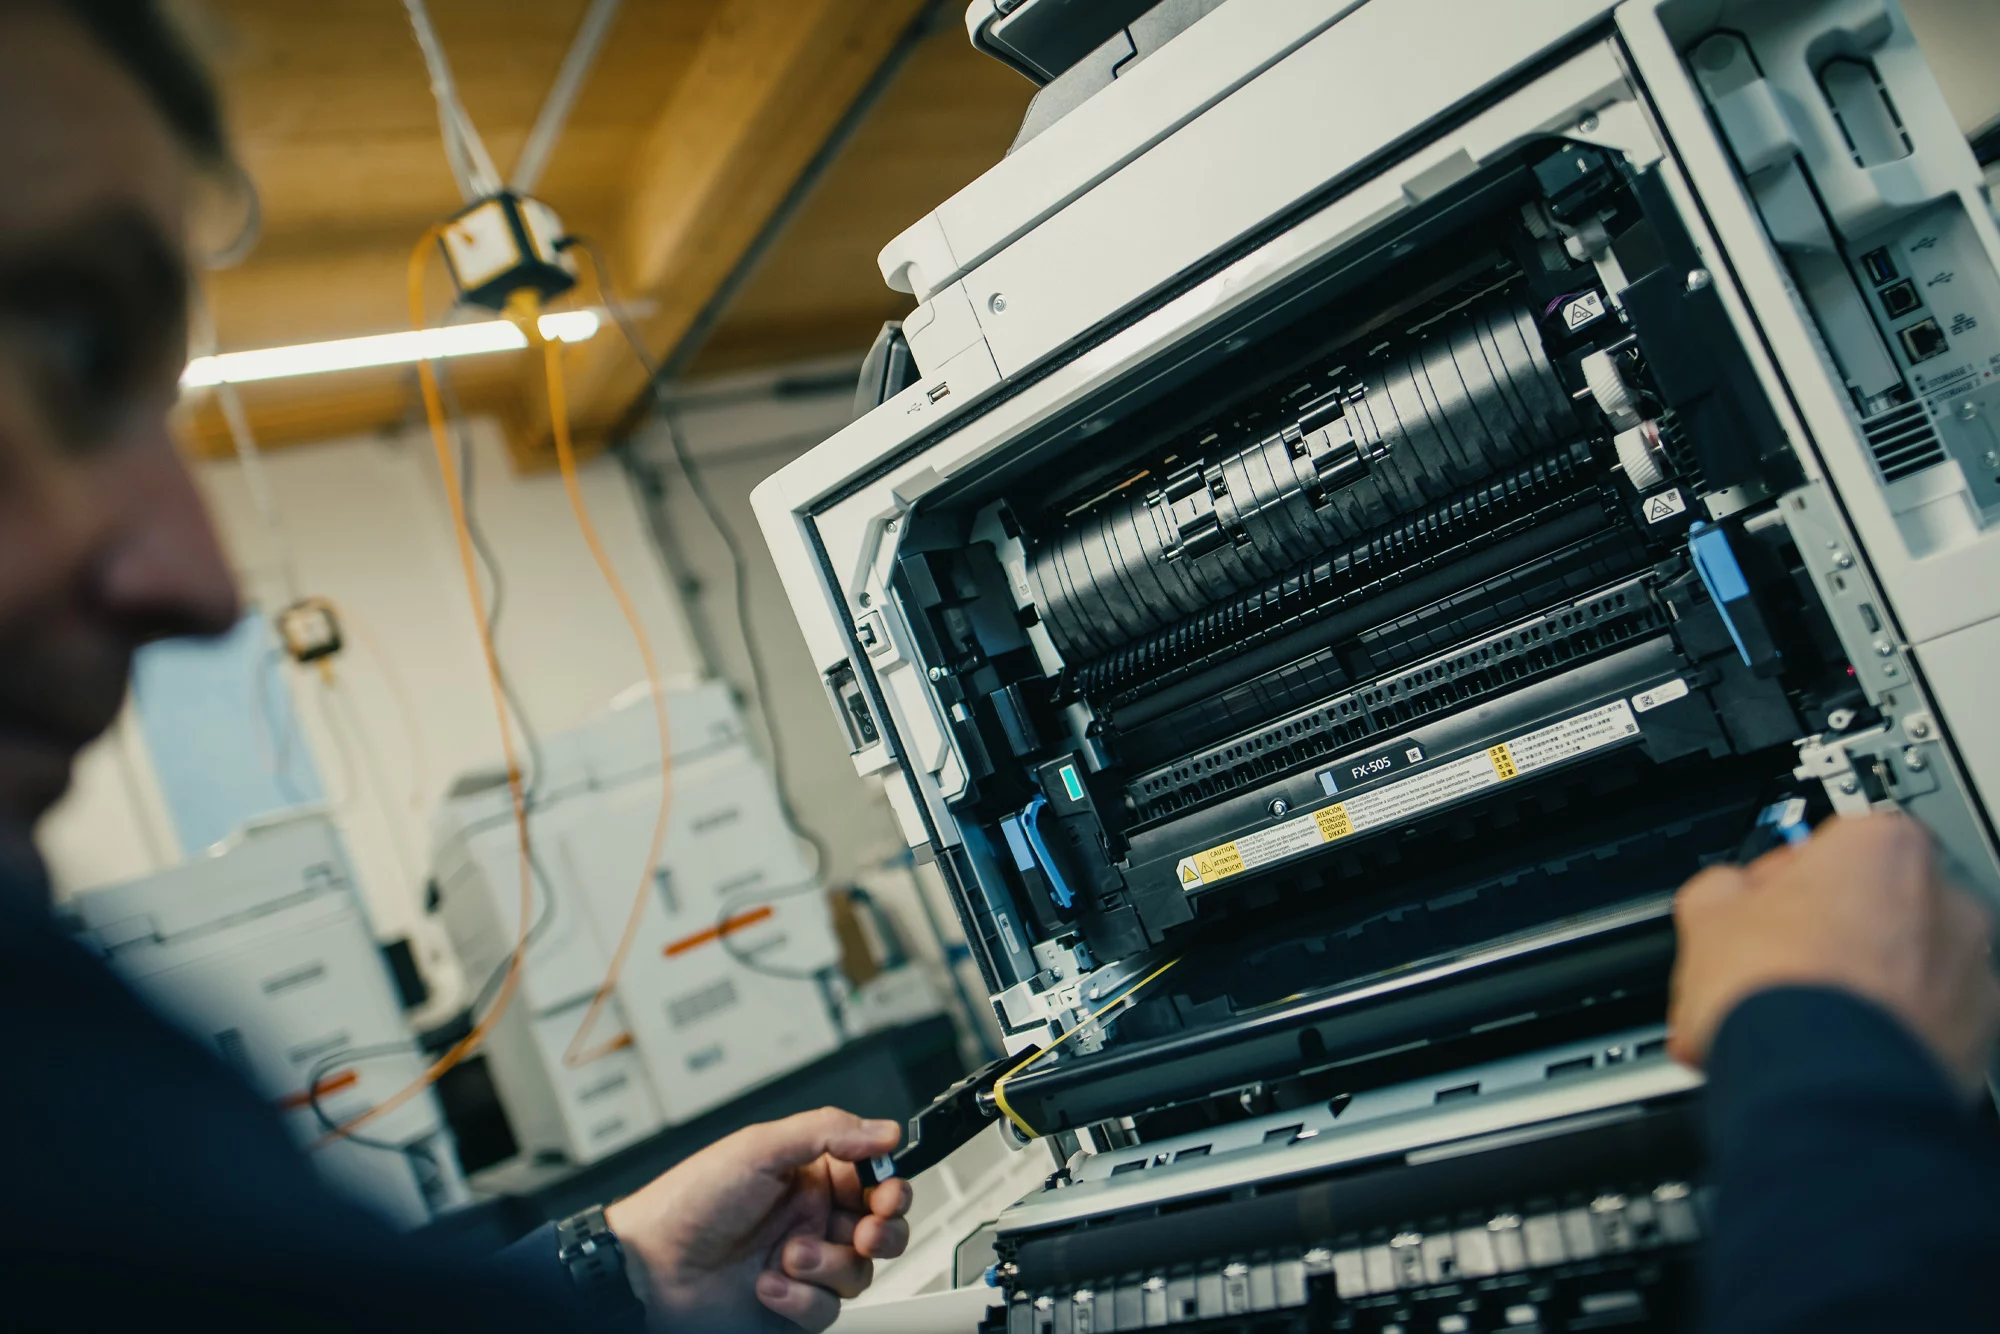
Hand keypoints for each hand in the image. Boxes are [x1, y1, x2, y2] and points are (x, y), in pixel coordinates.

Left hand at [604, 1107, 914, 1332]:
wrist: (648, 1268)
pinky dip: (801, 1299)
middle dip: (884, 1231)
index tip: (888, 1193)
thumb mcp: (759, 1148)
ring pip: (859, 1272)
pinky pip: (827, 1310)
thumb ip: (826, 1132)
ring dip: (828, 1265)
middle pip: (883, 1229)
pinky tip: (768, 1284)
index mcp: (809, 1175)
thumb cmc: (690, 1201)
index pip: (874, 1179)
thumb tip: (883, 1131)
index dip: (891, 1187)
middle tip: (868, 1232)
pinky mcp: (792, 1307)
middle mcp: (811, 1219)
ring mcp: (804, 1265)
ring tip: (788, 1256)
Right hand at [1669, 811, 1999, 1092]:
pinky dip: (1881, 1038)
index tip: (1759, 908)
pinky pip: (1921, 1026)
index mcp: (1884, 846)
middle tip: (1773, 967)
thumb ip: (1725, 888)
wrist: (1816, 1088)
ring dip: (1854, 987)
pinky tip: (1824, 1057)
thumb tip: (1724, 897)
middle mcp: (1946, 901)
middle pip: (1873, 907)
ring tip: (1791, 1024)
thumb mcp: (1706, 914)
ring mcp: (1970, 974)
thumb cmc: (1777, 993)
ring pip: (1901, 969)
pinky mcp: (1977, 1040)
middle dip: (1825, 934)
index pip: (1827, 843)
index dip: (1783, 881)